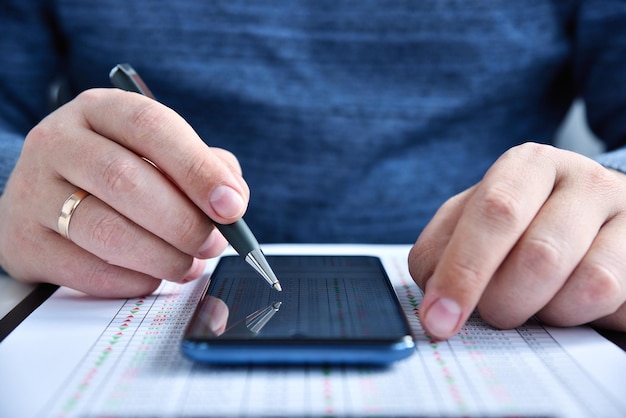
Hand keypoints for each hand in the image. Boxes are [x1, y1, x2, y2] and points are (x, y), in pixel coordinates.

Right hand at [0, 89, 248, 296]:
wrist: (47, 201)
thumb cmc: (118, 175)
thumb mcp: (159, 154)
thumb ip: (203, 169)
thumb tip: (232, 201)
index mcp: (100, 109)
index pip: (151, 125)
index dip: (197, 169)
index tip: (232, 206)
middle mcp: (58, 141)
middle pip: (126, 181)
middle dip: (183, 222)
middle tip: (212, 244)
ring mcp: (33, 191)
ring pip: (107, 231)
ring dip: (163, 257)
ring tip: (188, 265)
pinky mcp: (23, 241)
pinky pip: (87, 270)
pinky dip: (133, 280)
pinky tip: (151, 276)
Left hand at [409, 142, 625, 339]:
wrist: (589, 216)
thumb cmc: (520, 222)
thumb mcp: (471, 221)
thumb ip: (442, 252)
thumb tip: (435, 302)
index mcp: (528, 165)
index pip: (495, 213)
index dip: (463, 272)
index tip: (438, 320)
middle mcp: (583, 180)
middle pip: (540, 255)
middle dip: (504, 301)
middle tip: (494, 313)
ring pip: (588, 285)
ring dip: (546, 311)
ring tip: (535, 300)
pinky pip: (615, 303)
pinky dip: (581, 316)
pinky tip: (567, 299)